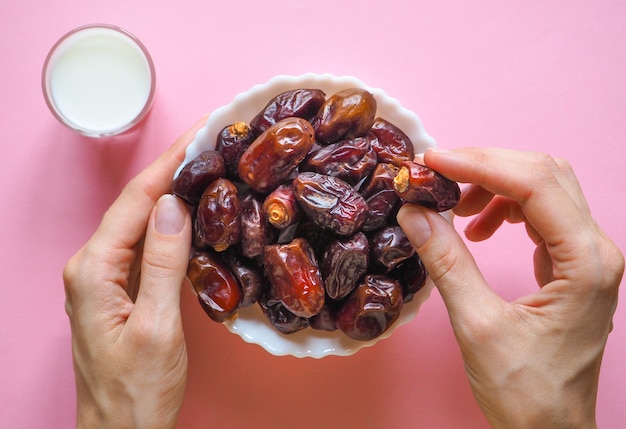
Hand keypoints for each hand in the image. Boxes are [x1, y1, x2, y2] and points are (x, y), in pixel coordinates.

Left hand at [63, 116, 206, 428]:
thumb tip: (172, 205)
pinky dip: (172, 222)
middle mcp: (93, 264)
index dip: (169, 163)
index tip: (201, 134)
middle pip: (137, 203)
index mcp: (94, 269)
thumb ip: (161, 263)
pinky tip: (195, 213)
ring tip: (209, 167)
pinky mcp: (120, 288)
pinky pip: (147, 244)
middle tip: (213, 144)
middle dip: (173, 169)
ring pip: (142, 220)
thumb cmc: (136, 390)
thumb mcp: (156, 327)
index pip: (136, 199)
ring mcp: (105, 276)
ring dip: (174, 192)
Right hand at [397, 148, 622, 428]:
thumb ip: (447, 263)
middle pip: (544, 174)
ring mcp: (587, 256)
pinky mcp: (573, 265)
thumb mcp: (478, 326)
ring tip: (455, 208)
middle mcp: (596, 250)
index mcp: (586, 262)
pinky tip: (479, 228)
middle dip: (485, 166)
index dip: (479, 164)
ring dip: (494, 186)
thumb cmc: (526, 392)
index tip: (433, 162)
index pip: (535, 184)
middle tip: (435, 174)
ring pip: (544, 188)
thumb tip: (414, 213)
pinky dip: (504, 208)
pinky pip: (541, 214)